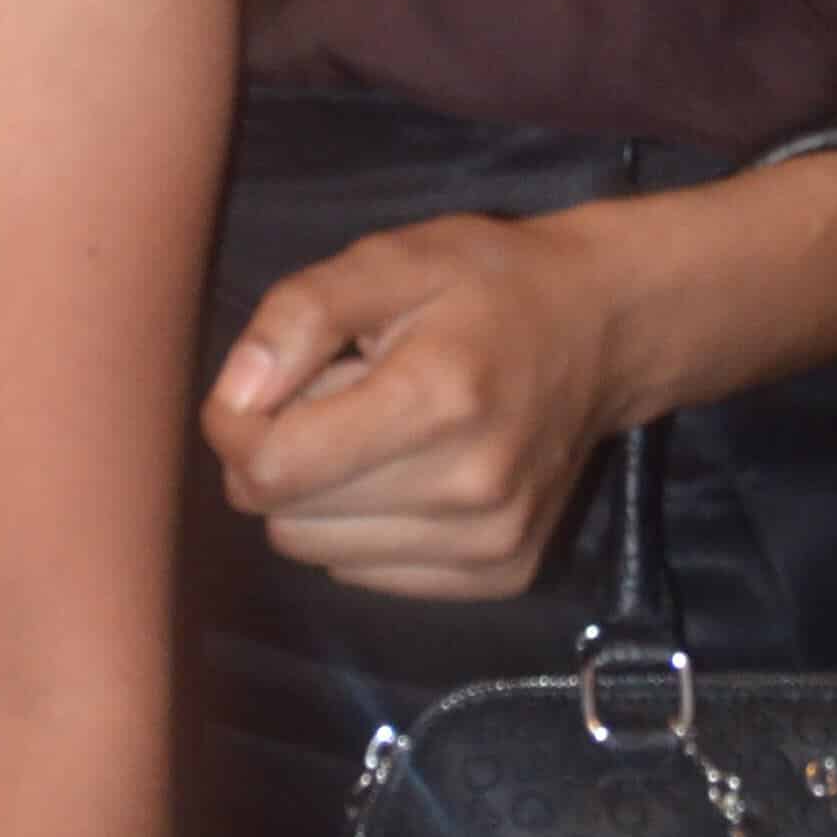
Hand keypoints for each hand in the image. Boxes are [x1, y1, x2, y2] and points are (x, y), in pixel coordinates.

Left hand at [204, 204, 625, 598]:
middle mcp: (468, 491)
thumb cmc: (487, 282)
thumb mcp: (388, 261)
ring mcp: (491, 544)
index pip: (273, 470)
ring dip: (322, 495)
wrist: (604, 327)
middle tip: (337, 397)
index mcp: (436, 401)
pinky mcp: (501, 575)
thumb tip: (232, 402)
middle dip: (283, 457)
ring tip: (377, 431)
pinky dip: (364, 528)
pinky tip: (409, 470)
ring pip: (319, 553)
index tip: (256, 388)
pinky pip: (367, 574)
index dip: (235, 430)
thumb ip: (298, 319)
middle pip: (287, 520)